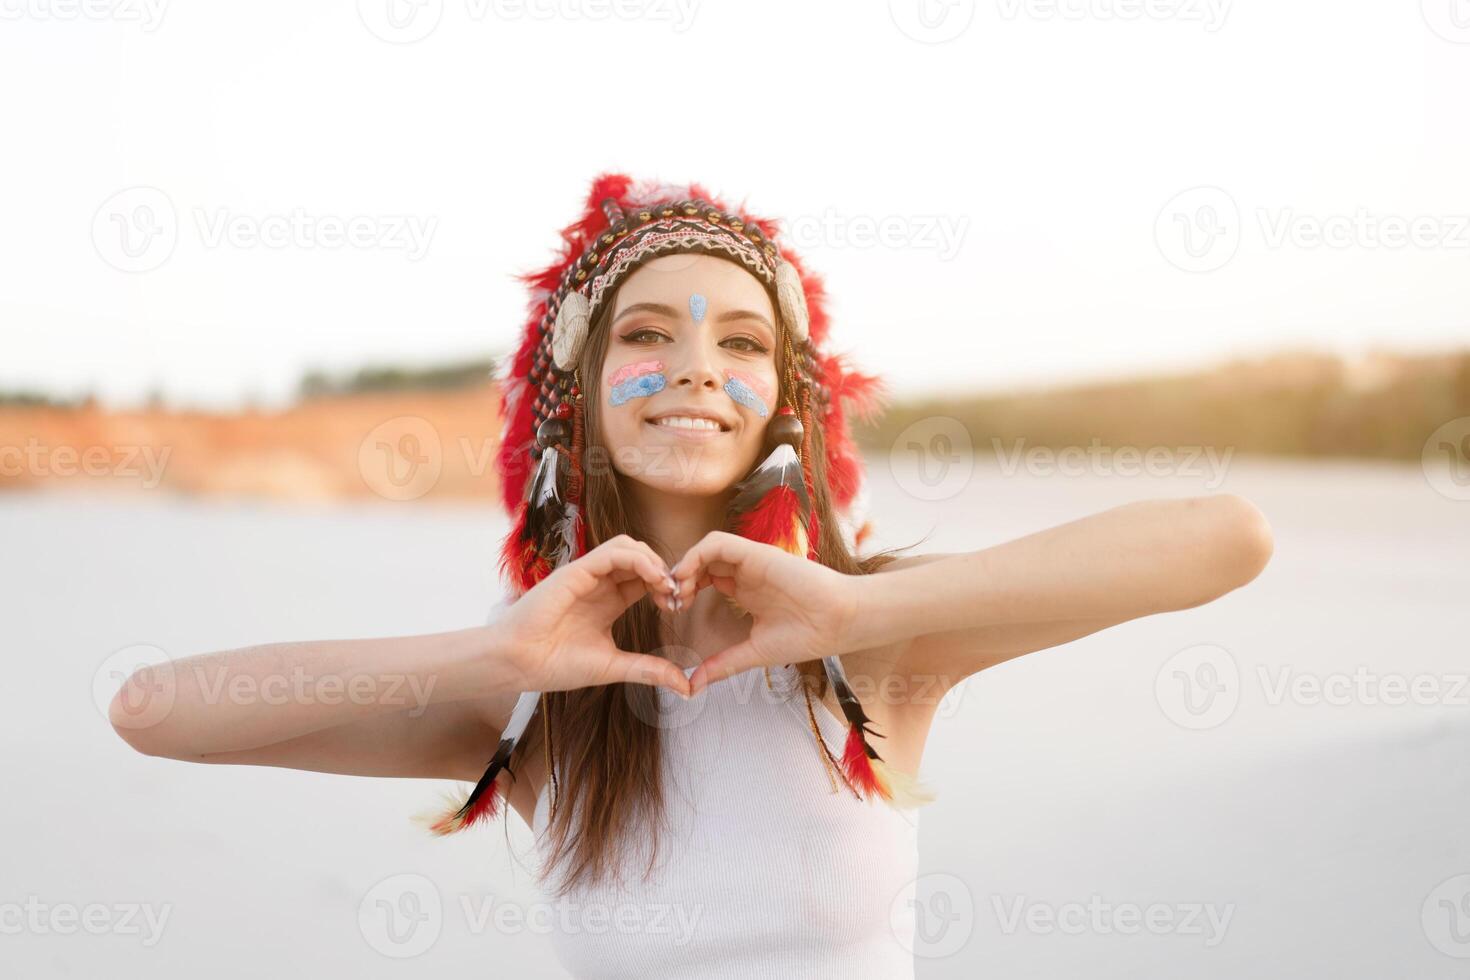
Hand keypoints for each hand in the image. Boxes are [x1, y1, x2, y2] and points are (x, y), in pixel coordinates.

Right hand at [501, 535, 689, 697]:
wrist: (519, 663)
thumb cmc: (555, 665)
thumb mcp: (613, 666)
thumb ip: (647, 670)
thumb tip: (684, 687)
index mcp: (608, 602)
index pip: (645, 579)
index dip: (666, 587)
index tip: (678, 607)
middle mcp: (599, 584)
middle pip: (641, 558)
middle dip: (665, 571)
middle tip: (677, 594)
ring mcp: (587, 575)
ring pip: (628, 547)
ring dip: (654, 560)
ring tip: (666, 585)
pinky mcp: (577, 570)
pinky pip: (613, 551)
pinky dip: (638, 559)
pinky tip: (653, 578)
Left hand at [671, 531, 859, 694]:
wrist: (838, 623)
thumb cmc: (806, 636)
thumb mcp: (753, 652)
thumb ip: (723, 664)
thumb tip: (692, 686)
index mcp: (746, 590)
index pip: (704, 579)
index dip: (684, 591)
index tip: (674, 612)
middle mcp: (746, 572)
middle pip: (701, 562)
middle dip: (679, 578)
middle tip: (670, 601)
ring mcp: (751, 561)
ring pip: (706, 549)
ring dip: (685, 566)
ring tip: (677, 591)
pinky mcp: (757, 553)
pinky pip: (718, 543)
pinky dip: (697, 555)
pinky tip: (688, 577)